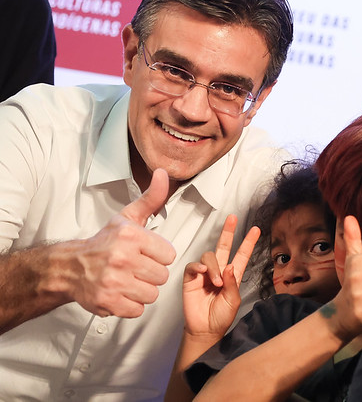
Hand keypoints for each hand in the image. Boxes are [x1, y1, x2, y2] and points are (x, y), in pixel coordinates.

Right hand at [66, 168, 175, 317]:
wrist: (70, 267)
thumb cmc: (104, 242)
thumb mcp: (128, 218)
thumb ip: (152, 198)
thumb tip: (163, 174)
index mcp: (130, 236)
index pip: (169, 255)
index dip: (159, 256)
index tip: (145, 253)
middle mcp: (121, 258)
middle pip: (162, 276)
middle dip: (151, 274)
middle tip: (136, 268)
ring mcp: (113, 282)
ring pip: (152, 294)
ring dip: (142, 291)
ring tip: (129, 281)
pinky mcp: (107, 302)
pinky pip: (137, 310)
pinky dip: (131, 305)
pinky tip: (121, 293)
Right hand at [182, 214, 260, 337]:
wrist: (205, 330)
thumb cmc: (221, 317)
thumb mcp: (233, 301)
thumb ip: (232, 284)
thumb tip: (228, 266)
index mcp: (233, 275)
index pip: (241, 255)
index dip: (248, 242)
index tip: (256, 230)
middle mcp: (219, 271)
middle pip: (223, 246)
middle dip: (228, 231)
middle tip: (232, 218)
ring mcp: (205, 274)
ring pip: (209, 256)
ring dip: (214, 267)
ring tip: (216, 282)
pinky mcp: (191, 279)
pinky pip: (193, 266)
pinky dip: (198, 267)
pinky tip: (203, 273)